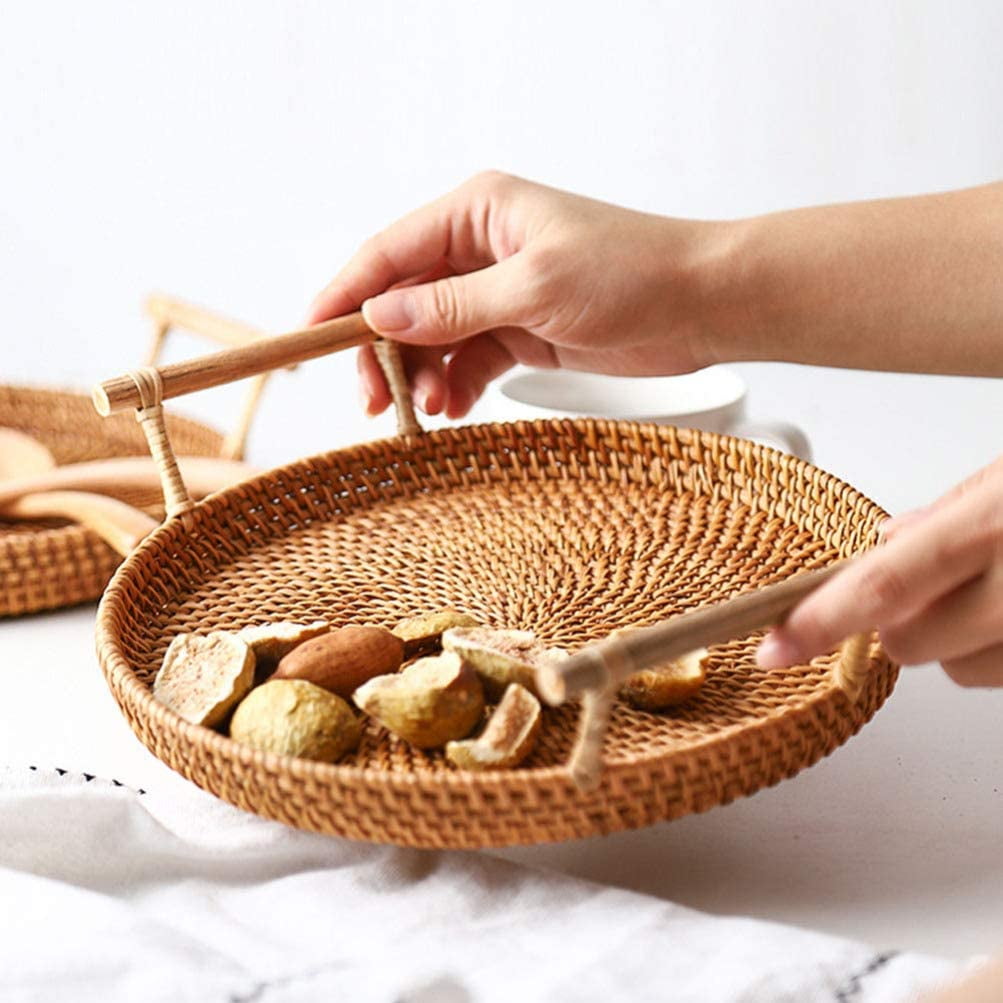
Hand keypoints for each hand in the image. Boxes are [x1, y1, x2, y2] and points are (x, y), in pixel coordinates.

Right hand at [308, 172, 724, 417]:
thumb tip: (382, 316)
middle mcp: (482, 247)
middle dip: (383, 350)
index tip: (308, 337)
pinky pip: (469, 358)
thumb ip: (454, 305)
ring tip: (425, 412)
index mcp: (479, 211)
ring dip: (421, 375)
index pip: (390, 252)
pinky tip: (454, 408)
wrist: (702, 304)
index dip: (345, 294)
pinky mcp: (521, 329)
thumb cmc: (632, 273)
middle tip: (372, 401)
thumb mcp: (535, 287)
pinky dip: (457, 384)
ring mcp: (500, 291)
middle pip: (404, 300)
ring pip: (433, 336)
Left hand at [757, 455, 1002, 685]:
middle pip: (906, 642)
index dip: (820, 621)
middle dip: (900, 620)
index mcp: (990, 530)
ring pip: (959, 669)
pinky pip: (1000, 674)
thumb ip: (948, 513)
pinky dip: (994, 647)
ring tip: (998, 589)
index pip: (881, 587)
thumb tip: (891, 539)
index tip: (774, 648)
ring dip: (959, 639)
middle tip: (936, 582)